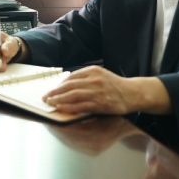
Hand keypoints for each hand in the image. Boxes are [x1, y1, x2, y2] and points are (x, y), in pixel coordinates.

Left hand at [42, 66, 172, 114]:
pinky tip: (61, 108)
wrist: (132, 93)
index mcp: (93, 71)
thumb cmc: (115, 85)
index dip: (59, 84)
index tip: (51, 89)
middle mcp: (95, 80)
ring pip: (73, 95)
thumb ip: (85, 78)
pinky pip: (81, 105)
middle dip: (55, 92)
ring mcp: (98, 92)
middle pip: (69, 86)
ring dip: (59, 99)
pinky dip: (69, 107)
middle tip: (45, 97)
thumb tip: (66, 83)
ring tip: (50, 103)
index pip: (71, 77)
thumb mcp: (100, 75)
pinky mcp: (101, 104)